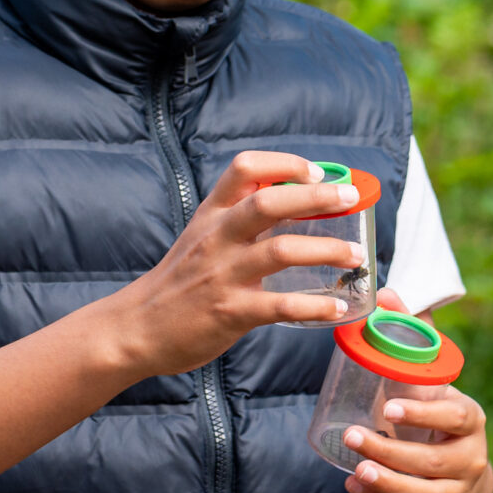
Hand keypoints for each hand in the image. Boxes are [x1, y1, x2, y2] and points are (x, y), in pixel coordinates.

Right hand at [105, 151, 375, 377]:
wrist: (136, 328)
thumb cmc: (177, 284)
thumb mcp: (200, 238)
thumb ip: (238, 221)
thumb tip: (292, 205)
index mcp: (211, 215)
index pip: (245, 168)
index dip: (284, 163)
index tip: (315, 172)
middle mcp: (217, 238)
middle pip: (268, 202)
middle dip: (316, 197)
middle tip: (350, 198)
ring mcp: (222, 275)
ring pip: (281, 250)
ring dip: (327, 250)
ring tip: (356, 256)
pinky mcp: (229, 312)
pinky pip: (279, 305)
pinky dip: (314, 306)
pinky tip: (336, 308)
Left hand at [342, 383, 491, 492]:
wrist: (458, 458)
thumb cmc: (435, 414)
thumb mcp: (432, 391)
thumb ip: (413, 368)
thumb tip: (381, 323)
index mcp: (472, 420)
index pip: (455, 418)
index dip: (423, 414)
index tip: (388, 409)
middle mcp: (472, 458)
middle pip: (433, 461)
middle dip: (389, 451)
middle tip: (352, 437)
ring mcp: (459, 490)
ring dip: (388, 484)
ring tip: (357, 471)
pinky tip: (354, 486)